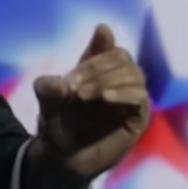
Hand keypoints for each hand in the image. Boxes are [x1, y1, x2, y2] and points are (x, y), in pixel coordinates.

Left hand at [21, 24, 149, 188]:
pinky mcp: (138, 115)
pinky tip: (106, 98)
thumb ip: (49, 87)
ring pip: (133, 73)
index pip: (105, 47)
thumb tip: (60, 82)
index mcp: (93, 70)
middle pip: (121, 56)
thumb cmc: (58, 124)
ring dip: (107, 79)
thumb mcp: (46, 102)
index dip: (103, 39)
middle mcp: (114, 79)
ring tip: (83, 96)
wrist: (64, 157)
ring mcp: (128, 96)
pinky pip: (141, 96)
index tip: (102, 31)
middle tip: (74, 87)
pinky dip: (124, 92)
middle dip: (96, 66)